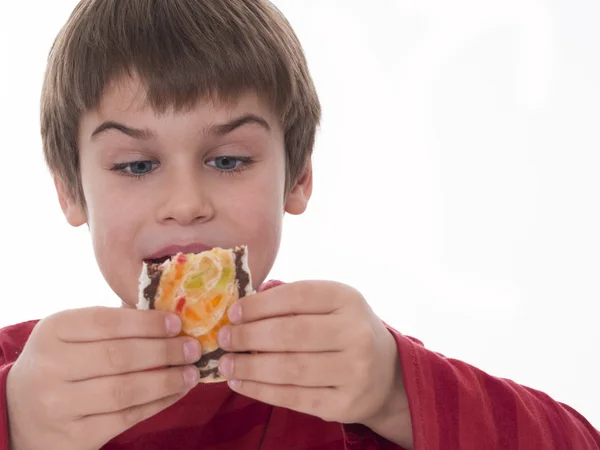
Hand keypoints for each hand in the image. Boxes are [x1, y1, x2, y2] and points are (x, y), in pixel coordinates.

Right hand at [6, 307, 201, 449]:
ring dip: (167, 381)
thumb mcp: (73, 334)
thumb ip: (113, 324)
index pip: (107, 322)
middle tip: (193, 348)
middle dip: (165, 351)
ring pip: (125, 391)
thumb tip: (171, 318)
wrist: (19, 413)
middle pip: (119, 357)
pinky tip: (176, 392)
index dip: (147, 323)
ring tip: (191, 372)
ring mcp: (59, 406)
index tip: (178, 323)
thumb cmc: (60, 363)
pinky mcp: (73, 437)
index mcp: (53, 331)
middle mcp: (51, 367)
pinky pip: (126, 418)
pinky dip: (158, 404)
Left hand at [215, 281, 407, 428]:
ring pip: (290, 369)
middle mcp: (356, 333)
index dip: (260, 305)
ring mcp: (354, 371)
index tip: (233, 313)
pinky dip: (261, 391)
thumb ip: (292, 298)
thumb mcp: (329, 305)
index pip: (297, 297)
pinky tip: (241, 383)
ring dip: (249, 367)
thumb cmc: (345, 331)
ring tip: (226, 364)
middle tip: (224, 339)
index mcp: (348, 299)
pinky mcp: (345, 404)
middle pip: (291, 334)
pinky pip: (294, 398)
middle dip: (249, 336)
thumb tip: (247, 302)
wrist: (386, 374)